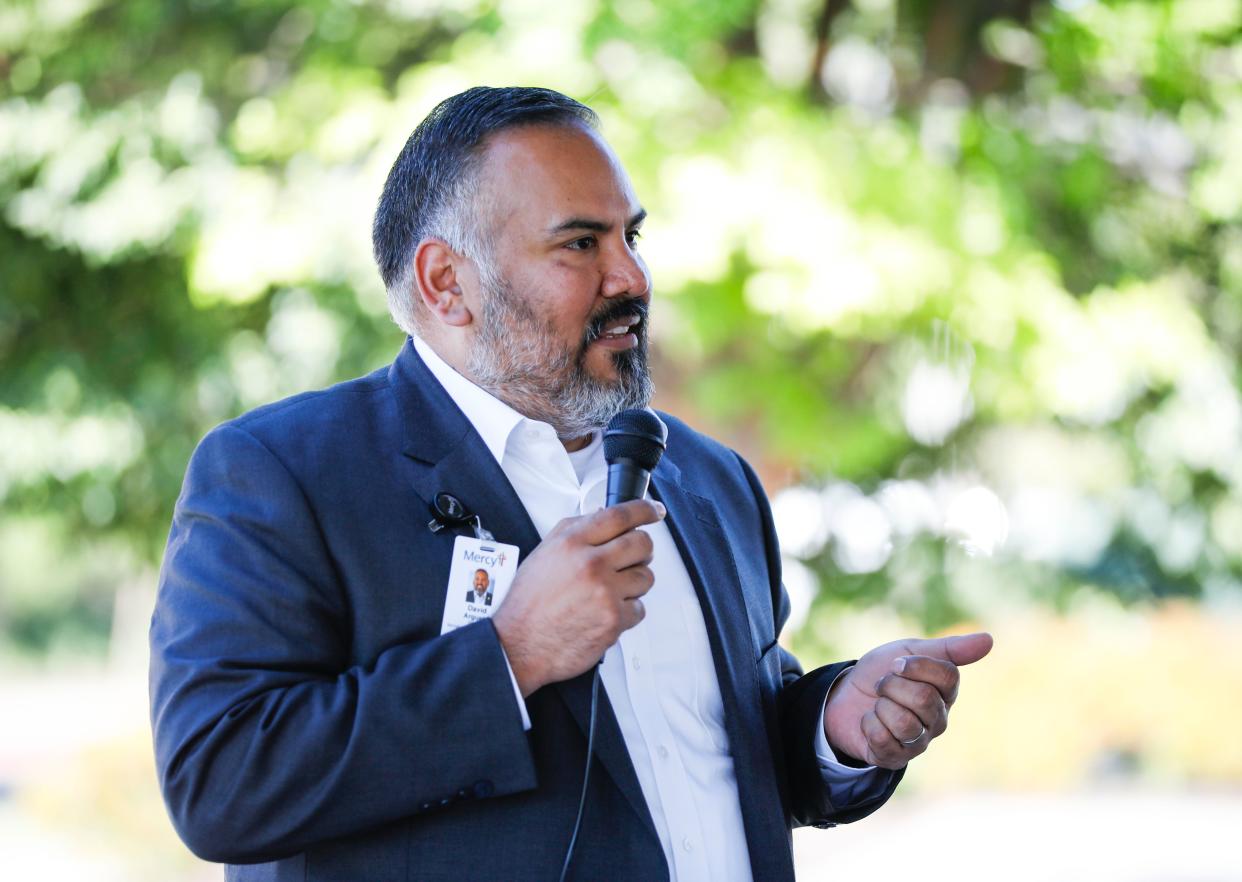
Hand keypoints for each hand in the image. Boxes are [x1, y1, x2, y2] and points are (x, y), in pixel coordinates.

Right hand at [492, 499, 664, 695]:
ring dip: (634, 584)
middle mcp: (590, 564)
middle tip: (633, 559)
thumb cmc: (528, 604)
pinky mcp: (614, 619)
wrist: (519, 645)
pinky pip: (640, 609)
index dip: (643, 510)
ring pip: (645, 577)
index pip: (619, 515)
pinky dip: (627, 612)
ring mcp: (605, 592)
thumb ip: (574, 530)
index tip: (654, 511)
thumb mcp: (543, 554)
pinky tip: (604, 613)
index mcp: (572, 543)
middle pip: (641, 544)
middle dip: (642, 551)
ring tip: (609, 592)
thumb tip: (601, 514)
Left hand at [822, 632, 992, 769]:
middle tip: (882, 685)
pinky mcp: (895, 758)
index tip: (896, 664)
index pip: (948, 677)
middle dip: (892, 685)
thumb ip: (949, 648)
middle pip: (924, 699)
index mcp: (946, 693)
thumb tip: (989, 640)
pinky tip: (868, 722)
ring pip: (904, 722)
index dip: (917, 666)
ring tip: (877, 704)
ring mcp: (919, 743)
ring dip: (880, 706)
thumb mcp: (909, 651)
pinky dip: (867, 724)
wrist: (844, 695)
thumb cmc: (882, 672)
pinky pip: (883, 739)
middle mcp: (938, 720)